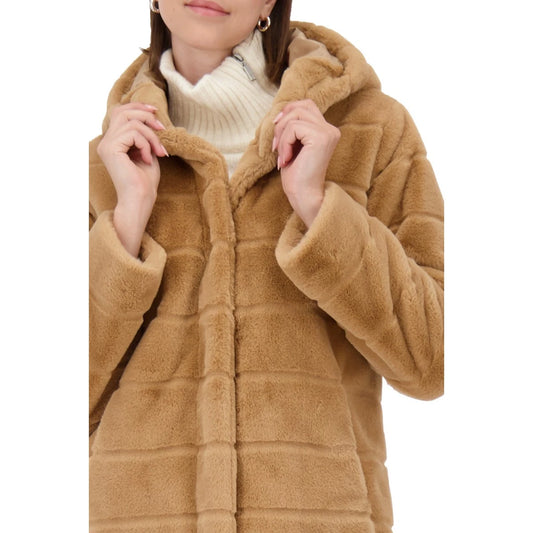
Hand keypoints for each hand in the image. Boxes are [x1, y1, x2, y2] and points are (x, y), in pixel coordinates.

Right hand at [97, 102, 168, 256]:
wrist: (140, 199)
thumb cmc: (145, 182)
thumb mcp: (147, 152)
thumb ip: (145, 135)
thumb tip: (152, 115)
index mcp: (113, 142)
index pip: (120, 112)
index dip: (137, 107)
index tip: (156, 111)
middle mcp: (106, 142)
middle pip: (123, 111)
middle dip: (146, 116)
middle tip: (162, 129)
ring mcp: (106, 145)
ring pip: (131, 122)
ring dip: (151, 136)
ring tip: (158, 152)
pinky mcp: (111, 149)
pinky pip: (133, 133)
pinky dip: (146, 144)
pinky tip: (148, 159)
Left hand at [272, 99, 340, 227]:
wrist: (304, 196)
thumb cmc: (297, 176)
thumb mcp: (292, 146)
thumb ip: (291, 128)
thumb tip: (278, 114)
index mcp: (326, 131)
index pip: (306, 105)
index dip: (288, 112)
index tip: (277, 134)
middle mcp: (330, 129)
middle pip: (301, 106)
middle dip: (282, 123)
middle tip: (276, 146)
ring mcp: (328, 133)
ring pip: (295, 115)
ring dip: (281, 135)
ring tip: (282, 155)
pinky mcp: (321, 138)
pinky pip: (293, 127)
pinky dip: (284, 143)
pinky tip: (286, 160)